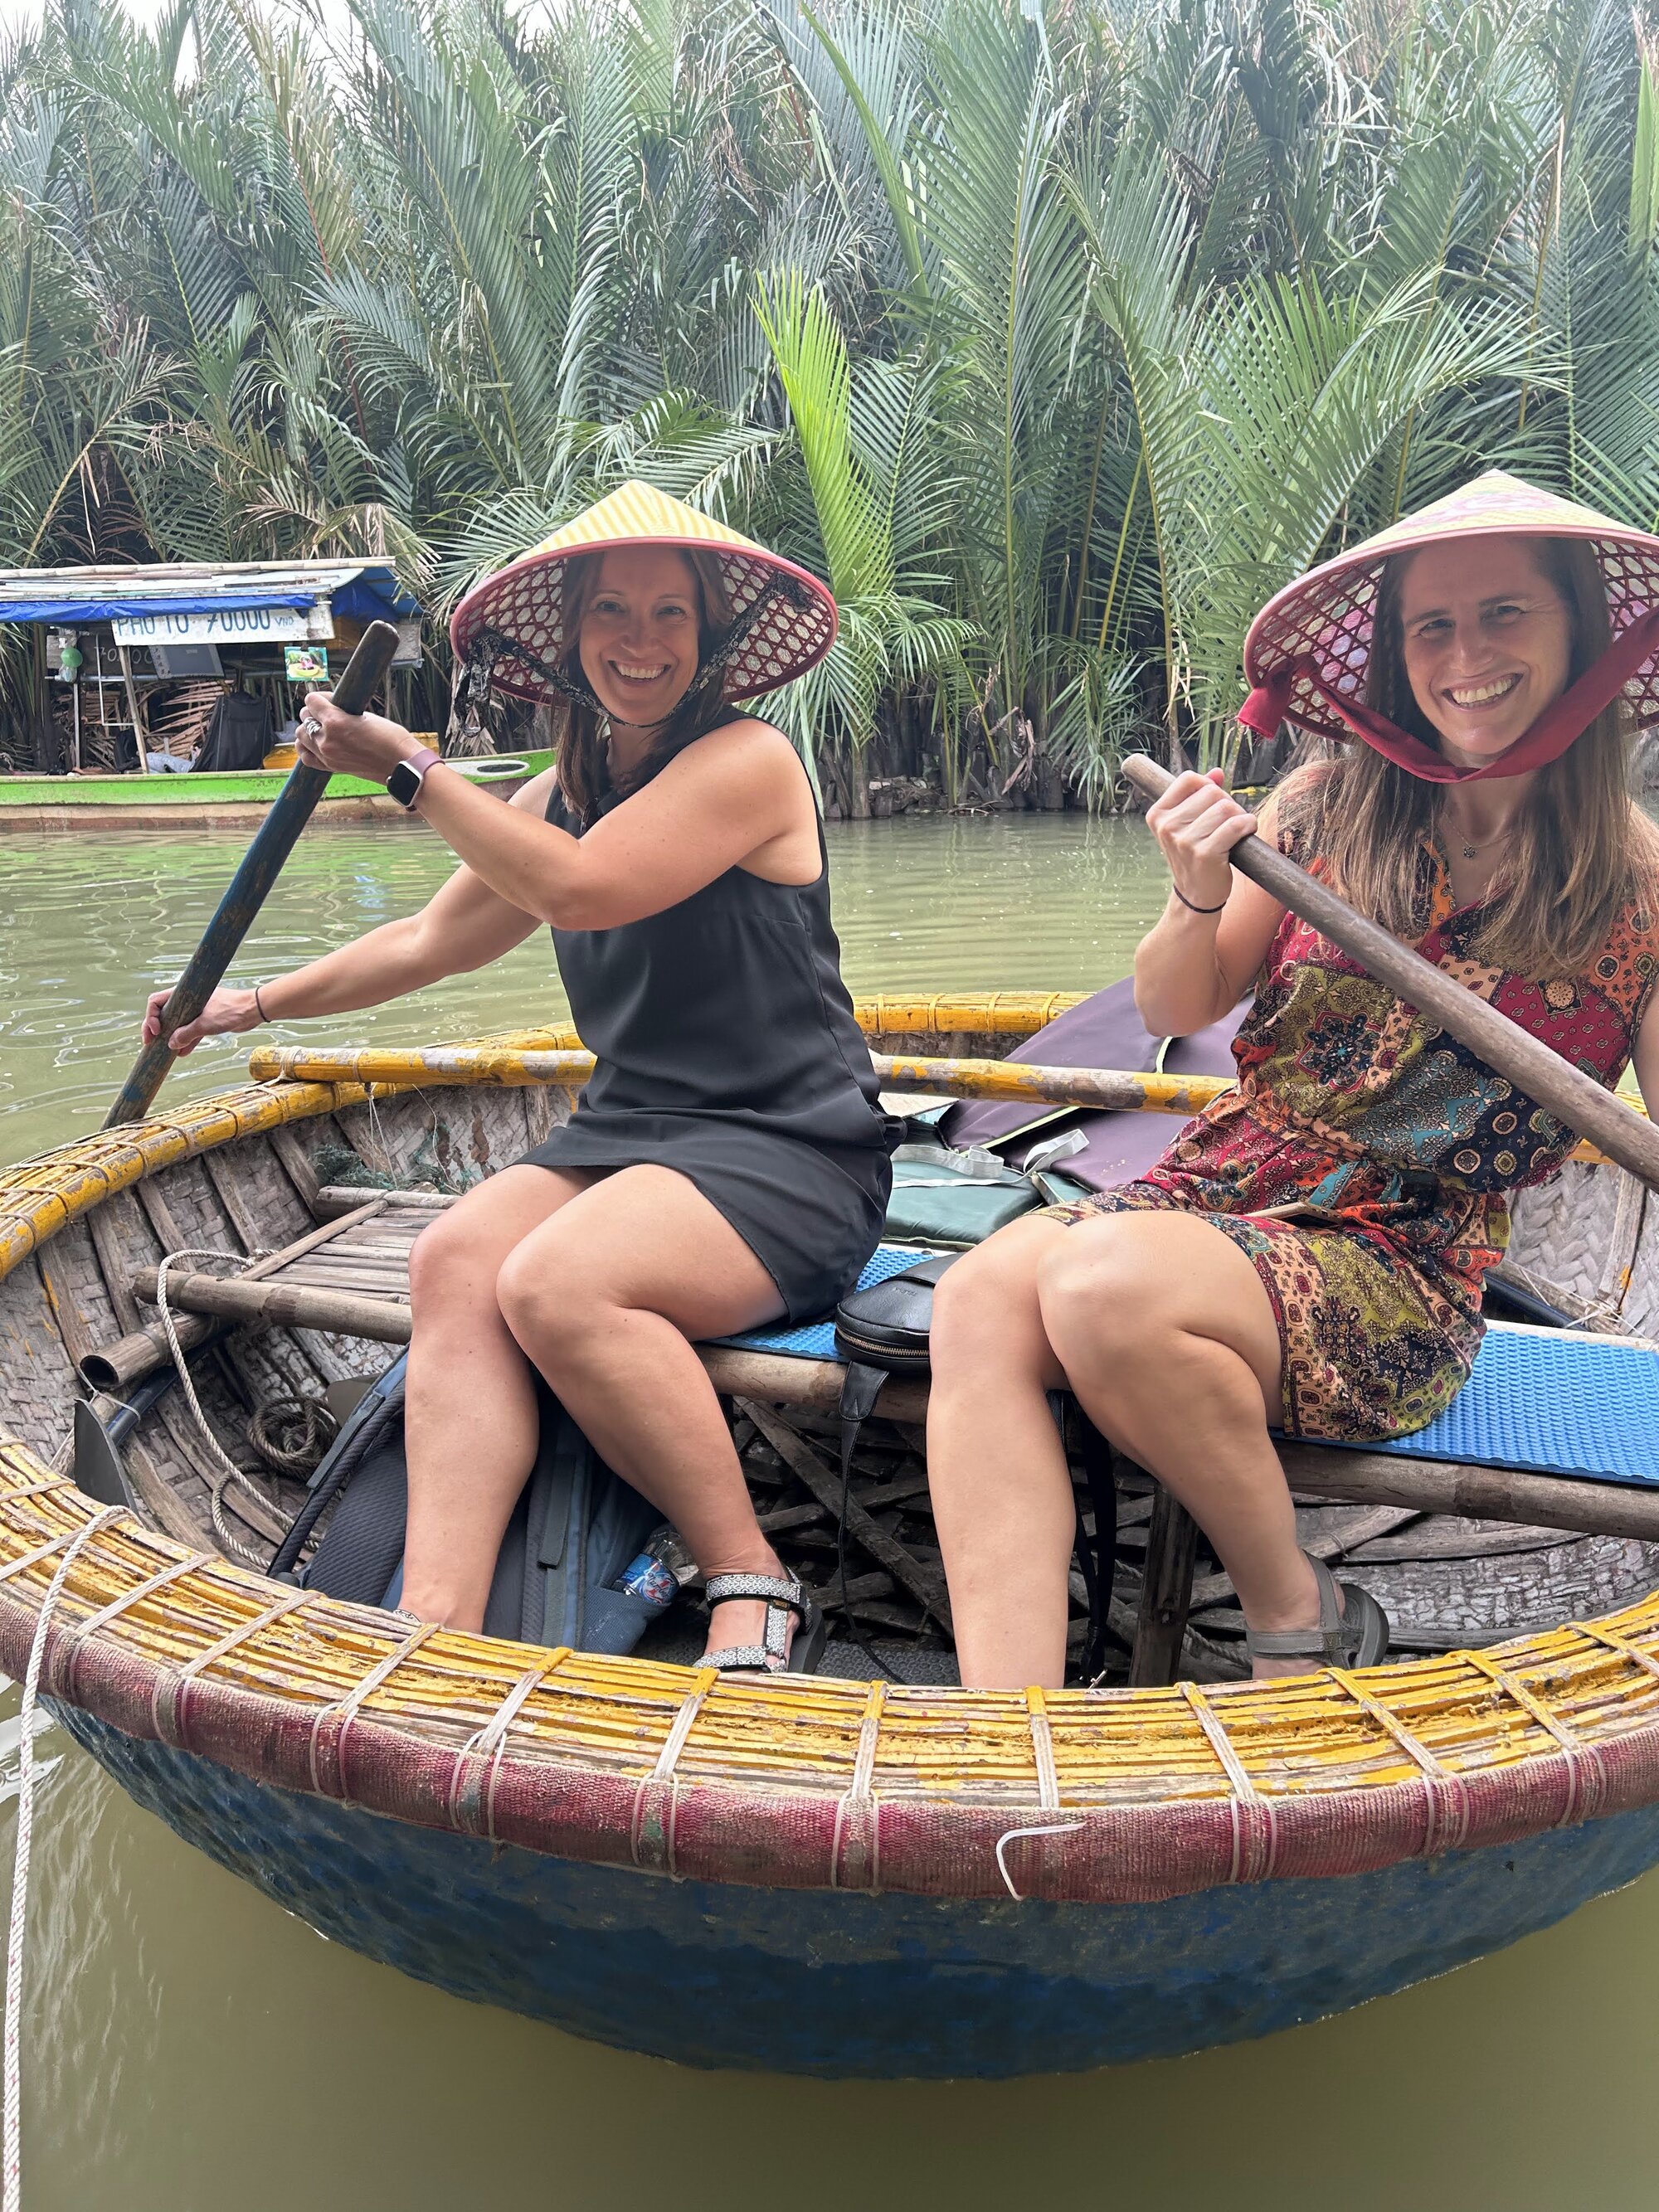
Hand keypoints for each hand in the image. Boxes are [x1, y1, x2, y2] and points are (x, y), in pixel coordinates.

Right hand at [142, 984, 260, 1054]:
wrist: (254, 1010)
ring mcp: (197, 1011)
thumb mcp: (205, 1024)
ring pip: (177, 1024)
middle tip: (150, 1043)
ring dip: (171, 1037)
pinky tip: (181, 1054)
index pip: (156, 1001)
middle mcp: (188, 1001)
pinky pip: (192, 1032)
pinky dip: (187, 1041)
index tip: (156, 1031)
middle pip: (164, 1013)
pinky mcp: (207, 1020)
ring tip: (163, 1052)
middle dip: (156, 1029)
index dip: (151, 1016)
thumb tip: (171, 1045)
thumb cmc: (230, 1010)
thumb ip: (187, 1034)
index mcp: (184, 994)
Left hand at [296, 689, 416, 781]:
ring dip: (309, 730)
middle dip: (314, 713)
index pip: (311, 701)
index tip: (332, 700)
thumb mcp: (367, 716)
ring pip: (301, 736)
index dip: (321, 697)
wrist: (401, 765)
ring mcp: (327, 755)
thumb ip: (344, 713)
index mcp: (335, 722)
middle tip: (329, 714)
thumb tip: (331, 709)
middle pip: (304, 717)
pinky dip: (307, 748)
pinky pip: (306, 757)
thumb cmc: (391, 739)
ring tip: (323, 729)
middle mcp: (327, 739)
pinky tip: (316, 744)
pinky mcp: (331, 767)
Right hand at [1146, 769, 1255, 913]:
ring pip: (1226, 807)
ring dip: (1238, 817)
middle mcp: (1167, 826)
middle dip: (1226, 804)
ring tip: (1233, 833)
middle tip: (1225, 824)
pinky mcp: (1205, 854)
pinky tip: (1246, 834)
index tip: (1212, 805)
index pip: (1189, 779)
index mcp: (1158, 814)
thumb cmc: (1194, 856)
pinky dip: (1248, 826)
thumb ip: (1199, 795)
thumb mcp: (1188, 824)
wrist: (1196, 895)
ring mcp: (1184, 841)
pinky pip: (1236, 825)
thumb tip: (1217, 772)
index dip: (1208, 787)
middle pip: (1211, 792)